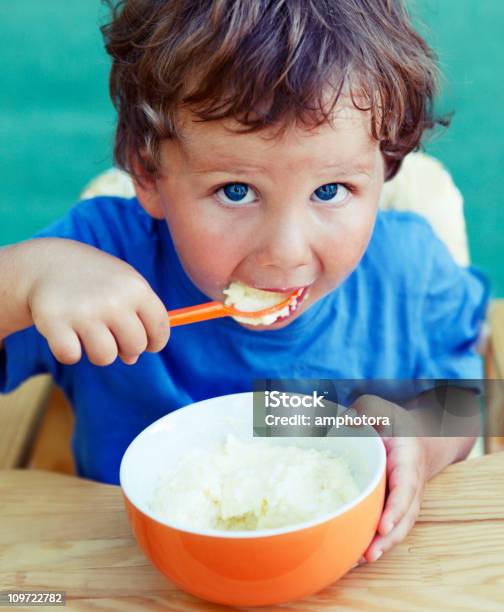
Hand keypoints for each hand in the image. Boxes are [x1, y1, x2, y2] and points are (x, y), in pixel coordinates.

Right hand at [27, 238, 169, 365]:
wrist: (50, 262)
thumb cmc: (96, 280)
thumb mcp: (125, 287)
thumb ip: (138, 320)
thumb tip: (132, 359)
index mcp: (137, 288)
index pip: (160, 329)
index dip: (155, 342)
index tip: (147, 343)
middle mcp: (114, 300)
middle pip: (135, 347)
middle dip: (124, 347)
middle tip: (110, 332)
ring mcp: (85, 311)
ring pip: (105, 357)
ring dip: (97, 351)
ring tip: (88, 332)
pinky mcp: (55, 322)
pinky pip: (71, 356)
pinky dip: (68, 351)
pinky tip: (66, 333)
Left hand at [349, 395, 427, 562]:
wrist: (416, 435)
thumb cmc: (393, 421)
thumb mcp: (378, 408)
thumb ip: (363, 411)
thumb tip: (340, 422)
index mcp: (407, 460)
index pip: (406, 487)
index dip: (396, 508)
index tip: (383, 525)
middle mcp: (410, 484)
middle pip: (405, 516)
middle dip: (389, 537)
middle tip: (369, 554)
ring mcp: (405, 498)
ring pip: (399, 527)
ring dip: (383, 545)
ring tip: (360, 560)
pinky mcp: (394, 506)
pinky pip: (390, 526)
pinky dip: (377, 541)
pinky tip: (357, 554)